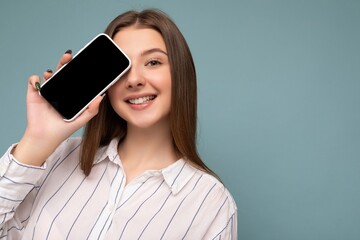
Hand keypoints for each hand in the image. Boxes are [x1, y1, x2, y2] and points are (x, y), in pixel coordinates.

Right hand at [13, 51, 103, 165]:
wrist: (45, 138)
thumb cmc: (63, 129)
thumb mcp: (81, 120)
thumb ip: (92, 110)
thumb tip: (101, 97)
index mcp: (70, 93)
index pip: (75, 78)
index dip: (78, 69)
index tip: (84, 62)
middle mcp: (59, 90)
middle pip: (62, 72)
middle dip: (65, 62)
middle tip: (69, 56)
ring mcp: (46, 91)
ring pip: (49, 74)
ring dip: (52, 69)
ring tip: (53, 72)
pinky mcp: (34, 93)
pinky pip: (33, 81)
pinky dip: (35, 79)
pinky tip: (39, 82)